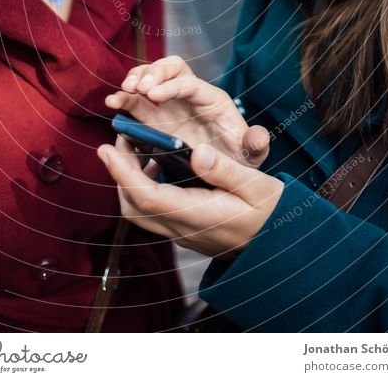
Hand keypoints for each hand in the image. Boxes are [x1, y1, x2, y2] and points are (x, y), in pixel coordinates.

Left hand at [98, 136, 283, 258]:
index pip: (148, 197)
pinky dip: (144, 186)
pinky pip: (153, 211)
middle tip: (118, 140)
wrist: (280, 246)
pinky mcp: (185, 230)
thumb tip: (197, 152)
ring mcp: (183, 233)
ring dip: (129, 181)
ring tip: (134, 147)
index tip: (106, 148)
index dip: (123, 173)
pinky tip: (157, 163)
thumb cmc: (271, 213)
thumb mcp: (258, 186)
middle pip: (135, 207)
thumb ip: (226, 170)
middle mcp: (184, 229)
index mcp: (199, 216)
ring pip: (140, 211)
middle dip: (119, 174)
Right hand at [105, 55, 269, 167]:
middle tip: (135, 88)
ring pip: (150, 79)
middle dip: (152, 73)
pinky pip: (137, 100)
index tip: (153, 95)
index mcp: (213, 100)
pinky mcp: (154, 117)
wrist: (222, 174)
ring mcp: (170, 104)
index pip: (191, 83)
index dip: (171, 86)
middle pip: (170, 68)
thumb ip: (255, 145)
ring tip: (120, 95)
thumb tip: (259, 137)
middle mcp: (190, 96)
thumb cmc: (237, 161)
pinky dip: (125, 98)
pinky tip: (113, 105)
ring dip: (134, 81)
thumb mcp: (250, 156)